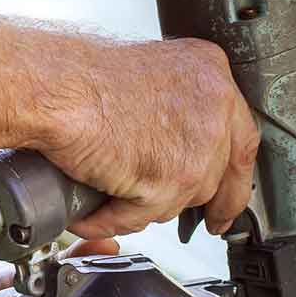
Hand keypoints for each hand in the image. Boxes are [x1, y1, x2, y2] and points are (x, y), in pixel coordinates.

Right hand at [40, 38, 259, 238]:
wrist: (54, 88)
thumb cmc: (83, 77)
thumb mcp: (152, 75)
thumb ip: (180, 106)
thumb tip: (185, 145)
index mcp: (212, 74)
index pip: (241, 137)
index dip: (234, 175)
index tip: (229, 197)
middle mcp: (214, 107)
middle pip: (220, 174)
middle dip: (207, 202)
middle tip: (204, 222)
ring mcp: (197, 146)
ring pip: (182, 200)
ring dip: (148, 205)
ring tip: (114, 196)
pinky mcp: (170, 180)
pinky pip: (142, 216)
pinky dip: (112, 219)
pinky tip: (92, 214)